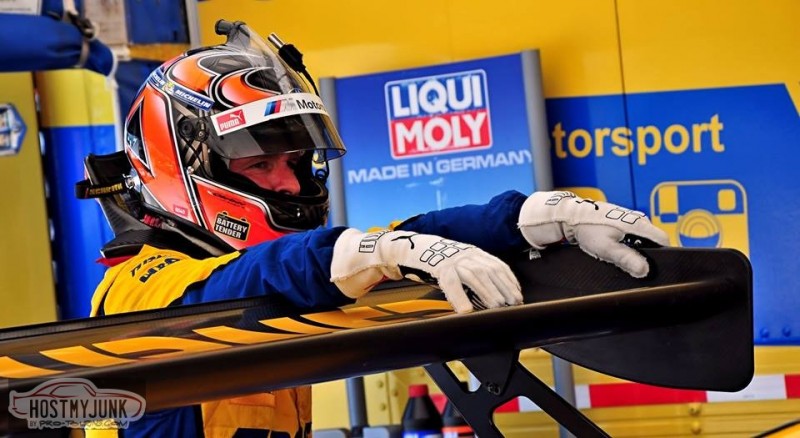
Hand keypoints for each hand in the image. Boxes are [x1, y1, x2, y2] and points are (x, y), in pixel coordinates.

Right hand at [330, 228, 521, 312]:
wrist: (407, 247)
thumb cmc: (434, 260)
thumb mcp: (457, 262)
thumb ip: (471, 273)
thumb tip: (489, 293)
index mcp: (472, 251)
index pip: (497, 265)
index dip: (509, 280)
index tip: (518, 294)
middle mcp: (464, 253)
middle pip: (489, 271)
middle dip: (503, 288)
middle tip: (512, 304)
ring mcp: (451, 259)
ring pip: (474, 276)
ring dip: (487, 293)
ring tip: (496, 307)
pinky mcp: (437, 267)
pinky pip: (451, 283)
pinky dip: (460, 298)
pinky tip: (466, 310)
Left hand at [518, 191, 669, 277]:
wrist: (571, 216)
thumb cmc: (588, 228)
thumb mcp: (607, 248)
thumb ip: (626, 259)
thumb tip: (644, 270)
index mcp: (639, 223)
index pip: (663, 240)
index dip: (661, 255)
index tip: (653, 266)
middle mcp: (638, 219)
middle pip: (653, 242)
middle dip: (646, 255)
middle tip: (631, 264)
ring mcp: (630, 220)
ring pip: (642, 240)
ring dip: (635, 250)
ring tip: (620, 255)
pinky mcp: (622, 222)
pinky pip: (632, 237)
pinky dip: (627, 245)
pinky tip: (615, 249)